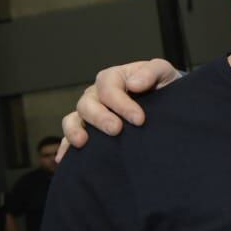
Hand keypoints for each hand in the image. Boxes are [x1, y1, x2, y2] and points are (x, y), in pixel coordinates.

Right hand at [58, 59, 180, 155]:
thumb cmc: (162, 85)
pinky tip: (64, 158)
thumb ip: (151, 72)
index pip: (109, 88)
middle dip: (100, 117)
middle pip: (88, 103)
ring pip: (74, 118)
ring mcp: (90, 113)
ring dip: (75, 130)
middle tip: (116, 130)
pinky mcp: (88, 130)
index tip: (139, 119)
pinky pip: (70, 137)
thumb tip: (133, 84)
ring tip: (82, 142)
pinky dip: (65, 146)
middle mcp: (97, 95)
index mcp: (113, 78)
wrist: (166, 103)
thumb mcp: (163, 72)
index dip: (121, 103)